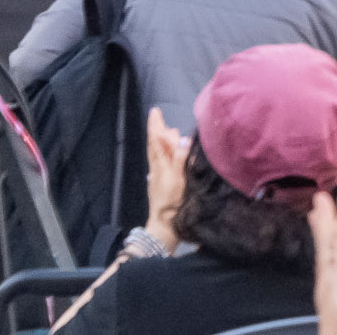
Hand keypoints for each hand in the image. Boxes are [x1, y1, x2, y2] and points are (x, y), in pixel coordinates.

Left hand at [145, 109, 189, 249]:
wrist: (165, 225)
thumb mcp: (178, 178)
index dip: (156, 126)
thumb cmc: (171, 202)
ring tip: (169, 132)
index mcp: (160, 165)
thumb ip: (179, 158)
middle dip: (159, 131)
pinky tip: (170, 157)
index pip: (156, 141)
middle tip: (160, 118)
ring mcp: (160, 177)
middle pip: (156, 146)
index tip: (154, 111)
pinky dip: (166, 154)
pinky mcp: (164, 184)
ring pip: (160, 154)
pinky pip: (163, 163)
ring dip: (163, 142)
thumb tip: (182, 138)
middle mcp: (158, 168)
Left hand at [308, 192, 336, 334]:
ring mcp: (331, 286)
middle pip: (327, 244)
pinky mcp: (335, 293)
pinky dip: (330, 249)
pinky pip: (331, 262)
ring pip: (327, 252)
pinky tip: (336, 249)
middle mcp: (330, 277)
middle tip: (321, 196)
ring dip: (324, 232)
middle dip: (327, 220)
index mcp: (336, 275)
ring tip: (317, 215)